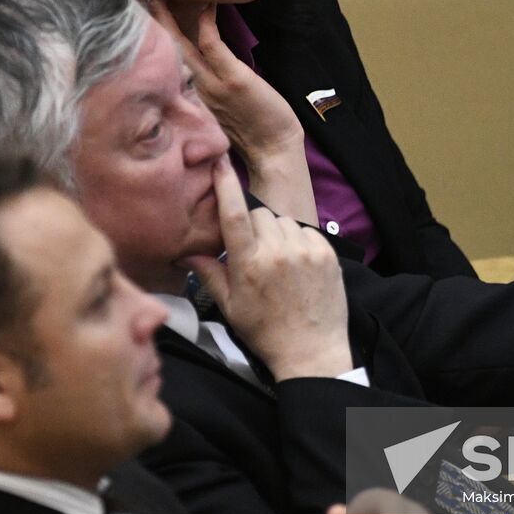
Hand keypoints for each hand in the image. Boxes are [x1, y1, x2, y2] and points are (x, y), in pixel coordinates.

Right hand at [136, 0, 316, 223]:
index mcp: (188, 93)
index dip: (147, 31)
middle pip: (162, 46)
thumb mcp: (218, 107)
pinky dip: (206, 23)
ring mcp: (211, 83)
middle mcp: (193, 87)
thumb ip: (204, 87)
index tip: (136, 6)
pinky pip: (212, 44)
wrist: (273, 150)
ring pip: (179, 43)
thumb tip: (196, 61)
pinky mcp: (232, 79)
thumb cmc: (252, 127)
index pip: (162, 57)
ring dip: (165, 14)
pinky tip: (204, 4)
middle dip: (146, 16)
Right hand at [184, 155, 350, 378]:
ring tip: (278, 262)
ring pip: (283, 220)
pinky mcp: (326, 253)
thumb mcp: (230, 307)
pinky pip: (305, 231)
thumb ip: (209, 274)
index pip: (233, 213)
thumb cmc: (266, 332)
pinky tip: (297, 265)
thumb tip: (187, 252)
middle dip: (253, 225)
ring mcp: (305, 251)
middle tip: (254, 251)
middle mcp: (278, 252)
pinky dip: (298, 240)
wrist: (312, 352)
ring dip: (276, 232)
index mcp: (249, 264)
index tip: (219, 162)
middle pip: (259, 213)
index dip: (225, 184)